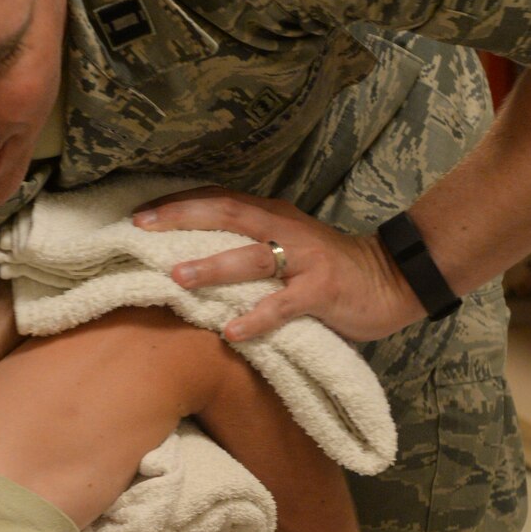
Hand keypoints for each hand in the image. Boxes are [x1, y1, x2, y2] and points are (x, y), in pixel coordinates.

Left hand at [132, 188, 422, 341]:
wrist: (392, 278)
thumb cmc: (329, 269)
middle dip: (182, 219)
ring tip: (178, 277)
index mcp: (272, 217)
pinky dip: (257, 317)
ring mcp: (304, 259)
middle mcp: (284, 229)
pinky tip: (232, 332)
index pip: (219, 200)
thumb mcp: (286, 248)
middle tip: (141, 228)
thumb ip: (248, 247)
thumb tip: (192, 259)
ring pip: (252, 256)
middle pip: (227, 214)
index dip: (178, 203)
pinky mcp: (322, 290)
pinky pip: (284, 304)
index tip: (138, 214)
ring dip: (213, 265)